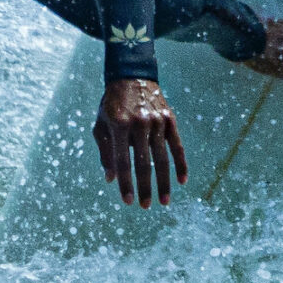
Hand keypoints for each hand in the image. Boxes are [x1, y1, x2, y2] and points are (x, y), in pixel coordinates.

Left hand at [94, 79, 187, 207]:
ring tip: (164, 201)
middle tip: (146, 206)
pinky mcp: (170, 119)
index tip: (128, 201)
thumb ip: (105, 152)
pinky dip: (181, 164)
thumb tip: (111, 179)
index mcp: (119, 125)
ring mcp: (157, 121)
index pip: (123, 162)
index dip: (125, 184)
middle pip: (144, 163)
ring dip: (164, 182)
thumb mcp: (101, 125)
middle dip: (145, 187)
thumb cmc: (111, 105)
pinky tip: (182, 182)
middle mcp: (140, 123)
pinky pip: (177, 146)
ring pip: (162, 158)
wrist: (132, 76)